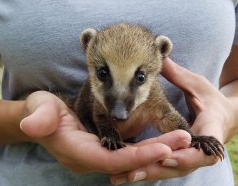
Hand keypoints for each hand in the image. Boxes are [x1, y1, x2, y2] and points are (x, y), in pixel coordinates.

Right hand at [20, 91, 182, 173]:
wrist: (40, 118)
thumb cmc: (41, 113)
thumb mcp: (39, 111)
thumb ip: (39, 119)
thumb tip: (31, 124)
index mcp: (78, 151)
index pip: (112, 159)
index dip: (137, 156)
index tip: (164, 147)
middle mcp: (91, 158)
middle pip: (129, 161)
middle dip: (157, 152)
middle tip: (184, 140)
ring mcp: (98, 155)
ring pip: (132, 158)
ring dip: (156, 149)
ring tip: (181, 139)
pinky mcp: (103, 149)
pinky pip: (129, 152)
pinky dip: (147, 147)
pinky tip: (164, 140)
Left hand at [111, 58, 231, 183]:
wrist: (222, 117)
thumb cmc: (210, 100)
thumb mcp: (197, 85)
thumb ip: (179, 75)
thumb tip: (163, 54)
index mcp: (210, 127)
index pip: (204, 144)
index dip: (187, 153)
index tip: (167, 156)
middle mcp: (201, 147)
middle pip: (180, 164)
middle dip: (157, 168)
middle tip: (132, 173)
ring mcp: (190, 155)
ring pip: (169, 169)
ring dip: (147, 174)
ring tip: (121, 178)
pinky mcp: (179, 158)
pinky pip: (163, 166)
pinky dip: (147, 171)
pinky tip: (127, 175)